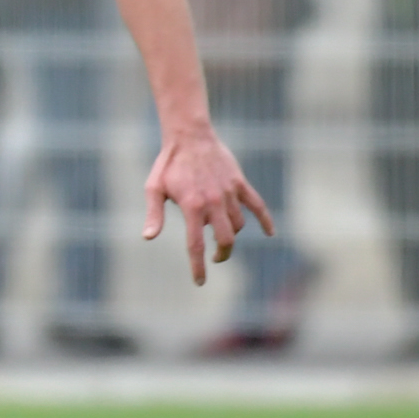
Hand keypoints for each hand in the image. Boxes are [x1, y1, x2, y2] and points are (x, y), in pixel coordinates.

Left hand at [141, 123, 274, 285]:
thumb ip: (154, 214)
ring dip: (231, 235)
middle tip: (215, 257)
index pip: (196, 245)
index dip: (198, 267)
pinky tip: (270, 233)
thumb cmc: (168, 163)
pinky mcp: (239, 184)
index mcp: (192, 207)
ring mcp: (229, 193)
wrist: (189, 135)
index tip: (200, 282)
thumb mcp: (154, 188)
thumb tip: (148, 237)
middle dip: (221, 254)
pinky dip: (265, 220)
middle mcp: (213, 202)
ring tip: (220, 235)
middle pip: (225, 239)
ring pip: (238, 225)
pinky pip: (257, 205)